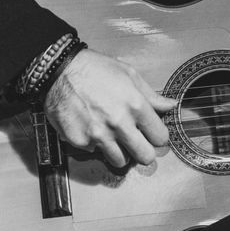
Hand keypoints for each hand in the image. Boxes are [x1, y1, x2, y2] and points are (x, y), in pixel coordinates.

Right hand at [43, 49, 176, 166]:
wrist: (58, 71)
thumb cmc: (95, 68)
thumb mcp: (129, 74)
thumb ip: (152, 95)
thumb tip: (171, 105)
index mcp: (136, 106)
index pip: (161, 137)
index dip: (158, 135)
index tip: (152, 133)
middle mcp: (119, 124)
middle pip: (145, 156)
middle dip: (144, 151)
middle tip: (138, 143)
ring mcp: (98, 135)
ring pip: (120, 161)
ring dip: (120, 152)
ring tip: (114, 138)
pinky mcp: (80, 141)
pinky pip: (94, 151)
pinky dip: (95, 144)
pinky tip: (92, 128)